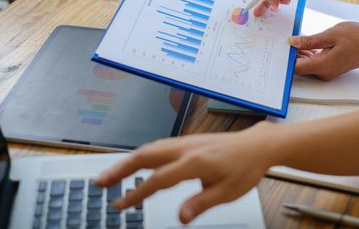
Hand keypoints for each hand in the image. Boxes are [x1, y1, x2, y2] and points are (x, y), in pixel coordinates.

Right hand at [95, 122, 274, 223]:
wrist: (258, 144)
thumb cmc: (245, 166)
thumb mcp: (227, 191)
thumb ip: (201, 204)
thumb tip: (181, 217)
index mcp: (195, 161)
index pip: (158, 179)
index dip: (137, 193)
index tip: (120, 205)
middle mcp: (186, 147)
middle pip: (145, 155)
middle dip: (120, 169)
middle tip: (100, 182)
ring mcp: (186, 142)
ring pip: (150, 149)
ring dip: (129, 160)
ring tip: (112, 174)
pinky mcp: (188, 142)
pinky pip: (159, 146)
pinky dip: (143, 155)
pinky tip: (139, 163)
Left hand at [290, 21, 358, 80]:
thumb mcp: (331, 34)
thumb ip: (310, 40)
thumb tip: (291, 42)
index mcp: (322, 66)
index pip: (295, 68)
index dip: (285, 57)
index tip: (280, 46)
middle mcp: (324, 73)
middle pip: (299, 66)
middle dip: (291, 54)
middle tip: (285, 38)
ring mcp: (328, 71)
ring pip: (306, 64)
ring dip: (300, 52)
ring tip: (296, 37)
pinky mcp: (331, 67)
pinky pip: (314, 62)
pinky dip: (309, 53)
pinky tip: (308, 41)